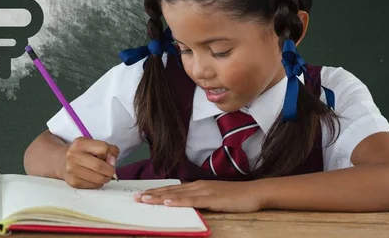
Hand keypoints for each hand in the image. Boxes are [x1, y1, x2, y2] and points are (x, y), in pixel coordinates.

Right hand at [62, 137, 119, 188]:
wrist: (62, 161)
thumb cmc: (82, 152)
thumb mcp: (93, 144)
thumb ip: (108, 149)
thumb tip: (112, 162)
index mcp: (80, 143)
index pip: (104, 148)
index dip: (111, 154)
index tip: (110, 157)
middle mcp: (73, 156)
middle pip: (100, 166)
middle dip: (110, 170)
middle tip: (111, 170)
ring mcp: (72, 171)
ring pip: (99, 178)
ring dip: (106, 178)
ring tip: (103, 174)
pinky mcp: (73, 182)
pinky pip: (94, 186)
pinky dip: (99, 183)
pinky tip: (94, 177)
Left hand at [133, 180, 262, 212]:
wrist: (254, 192)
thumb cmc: (234, 196)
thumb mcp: (212, 197)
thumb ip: (198, 198)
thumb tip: (184, 202)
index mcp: (196, 185)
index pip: (172, 189)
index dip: (156, 192)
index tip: (141, 194)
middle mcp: (197, 186)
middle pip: (170, 190)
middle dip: (152, 194)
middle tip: (135, 197)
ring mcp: (204, 191)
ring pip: (177, 194)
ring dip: (159, 197)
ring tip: (144, 199)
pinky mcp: (211, 198)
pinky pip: (192, 200)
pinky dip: (178, 201)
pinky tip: (168, 202)